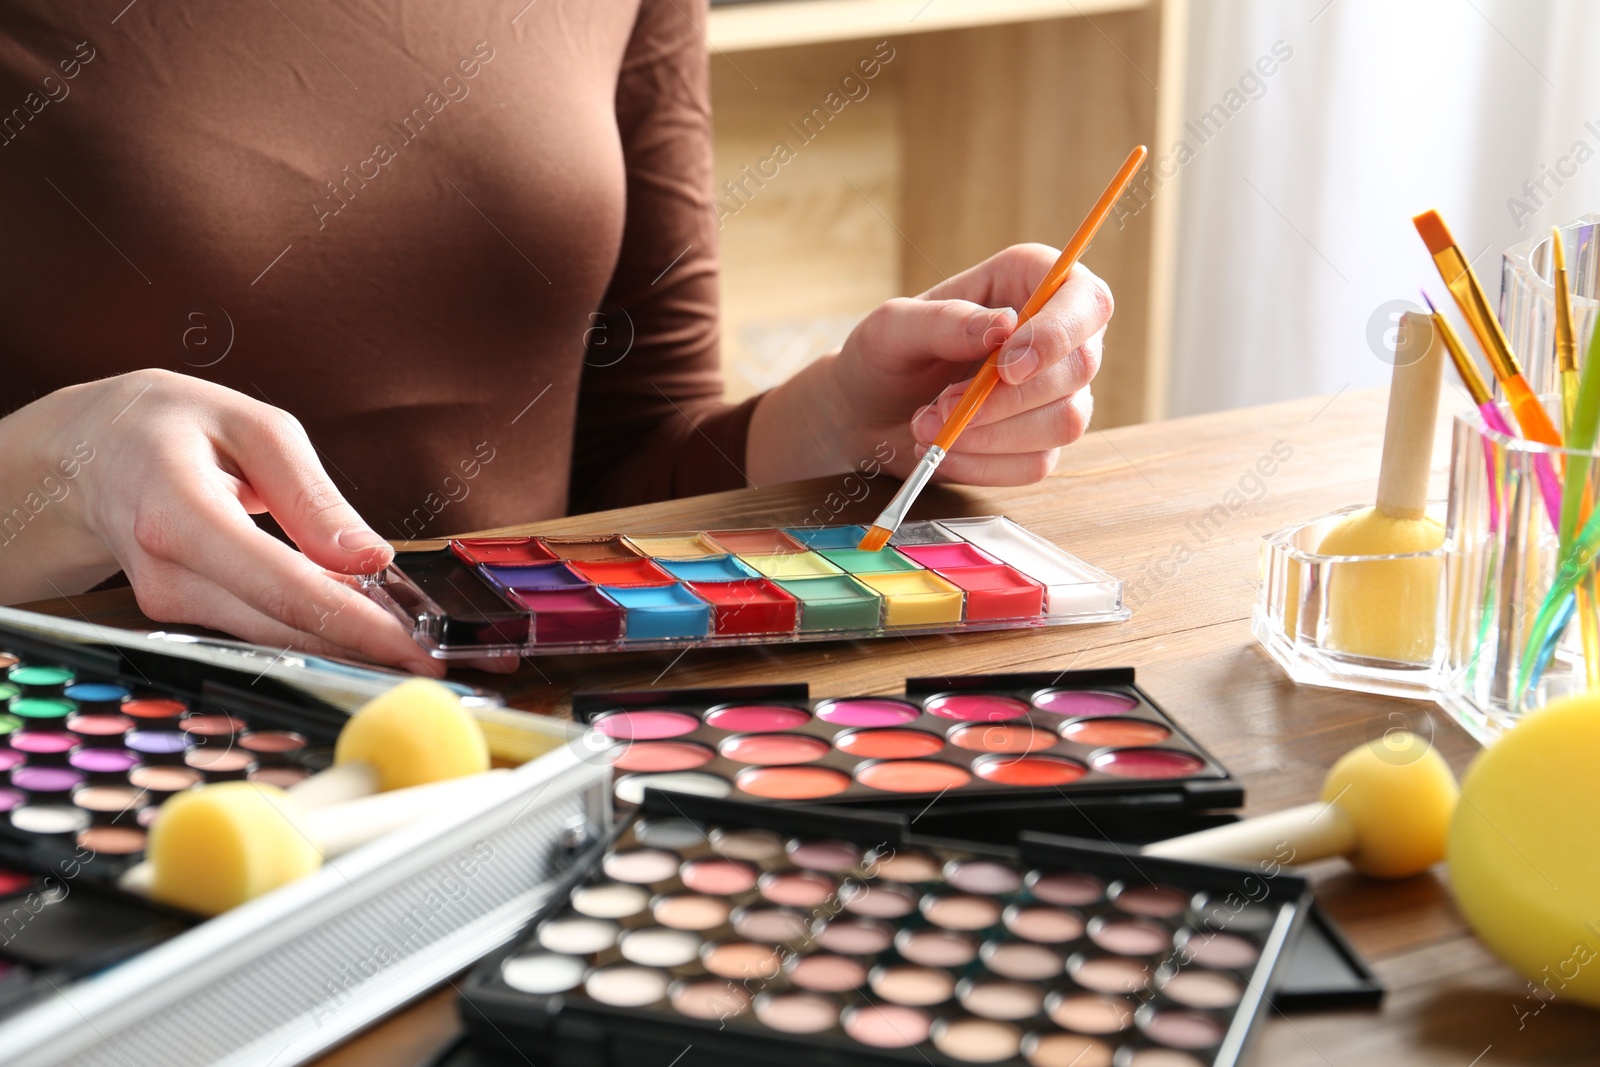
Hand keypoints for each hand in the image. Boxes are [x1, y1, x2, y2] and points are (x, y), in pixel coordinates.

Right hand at [0, 369, 442, 675]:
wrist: (85, 450)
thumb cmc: (171, 426)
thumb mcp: (254, 427)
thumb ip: (311, 495)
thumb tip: (369, 556)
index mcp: (180, 511)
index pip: (280, 584)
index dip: (352, 621)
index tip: (412, 644)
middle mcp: (166, 570)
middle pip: (280, 624)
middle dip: (363, 646)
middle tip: (434, 660)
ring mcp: (165, 601)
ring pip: (272, 637)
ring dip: (343, 644)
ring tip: (411, 645)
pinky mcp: (177, 613)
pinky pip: (257, 628)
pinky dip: (310, 628)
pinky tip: (357, 625)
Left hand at [746, 244, 1112, 485]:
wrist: (867, 415)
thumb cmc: (883, 357)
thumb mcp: (893, 328)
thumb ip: (945, 321)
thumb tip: (1004, 327)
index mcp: (1030, 281)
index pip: (1086, 300)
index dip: (1059, 334)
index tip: (1008, 367)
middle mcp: (1057, 334)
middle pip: (1079, 368)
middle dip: (1005, 399)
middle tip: (939, 405)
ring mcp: (1058, 392)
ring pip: (1065, 422)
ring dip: (989, 434)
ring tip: (927, 426)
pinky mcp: (1042, 442)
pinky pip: (1036, 463)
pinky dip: (983, 463)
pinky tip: (945, 449)